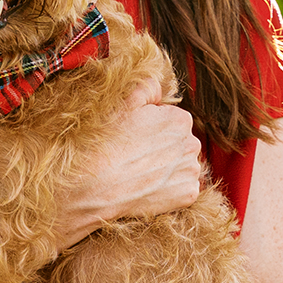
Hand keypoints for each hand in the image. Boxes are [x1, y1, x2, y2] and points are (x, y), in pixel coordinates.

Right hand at [54, 80, 203, 248]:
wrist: (90, 186)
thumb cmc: (104, 142)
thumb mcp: (123, 103)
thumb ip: (148, 87)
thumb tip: (159, 90)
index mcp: (181, 120)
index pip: (171, 121)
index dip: (150, 128)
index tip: (132, 137)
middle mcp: (192, 145)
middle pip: (179, 144)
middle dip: (162, 148)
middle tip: (134, 156)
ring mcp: (190, 172)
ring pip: (181, 166)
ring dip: (166, 169)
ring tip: (139, 173)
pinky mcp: (187, 195)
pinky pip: (182, 189)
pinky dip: (169, 190)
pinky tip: (147, 188)